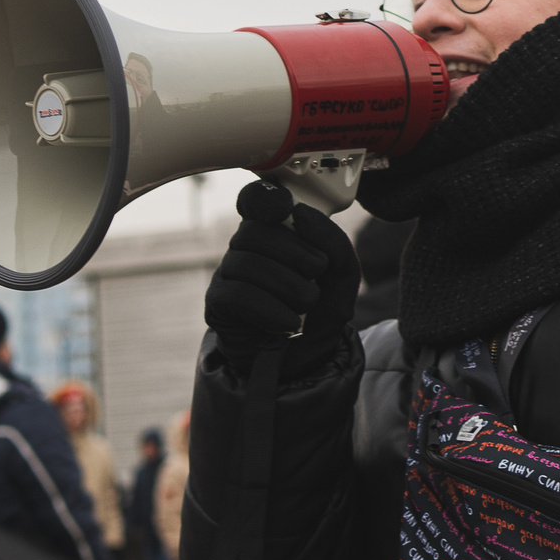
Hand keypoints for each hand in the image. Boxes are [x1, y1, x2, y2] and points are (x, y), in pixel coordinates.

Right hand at [203, 181, 359, 376]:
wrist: (305, 361)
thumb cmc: (319, 314)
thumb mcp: (342, 277)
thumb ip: (333, 242)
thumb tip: (298, 214)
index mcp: (276, 233)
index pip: (255, 200)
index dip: (264, 198)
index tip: (285, 210)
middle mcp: (246, 248)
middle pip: (254, 231)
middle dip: (295, 254)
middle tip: (316, 277)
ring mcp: (228, 274)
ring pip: (246, 262)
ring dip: (288, 286)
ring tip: (304, 305)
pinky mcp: (218, 304)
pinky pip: (237, 294)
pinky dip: (270, 309)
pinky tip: (287, 323)